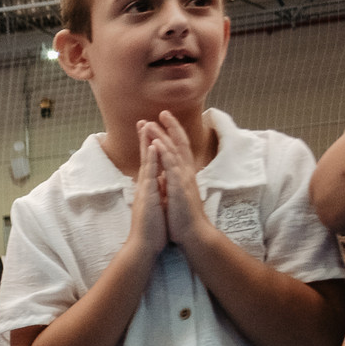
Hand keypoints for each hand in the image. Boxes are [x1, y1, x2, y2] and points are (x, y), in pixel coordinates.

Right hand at [125, 125, 170, 259]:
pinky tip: (153, 146)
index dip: (149, 147)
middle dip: (145, 139)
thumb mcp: (155, 207)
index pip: (149, 163)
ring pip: (147, 161)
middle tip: (143, 121)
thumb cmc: (151, 230)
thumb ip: (155, 194)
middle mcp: (145, 186)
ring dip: (147, 142)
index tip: (149, 132)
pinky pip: (151, 174)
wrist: (144, 246)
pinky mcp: (148, 195)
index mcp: (149, 188)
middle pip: (146, 157)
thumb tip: (157, 186)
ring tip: (146, 125)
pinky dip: (153, 159)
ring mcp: (145, 189)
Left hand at [147, 112, 211, 249]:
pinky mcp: (178, 187)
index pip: (177, 148)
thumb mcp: (174, 195)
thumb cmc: (182, 218)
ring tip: (152, 122)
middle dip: (170, 127)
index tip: (162, 121)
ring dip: (162, 136)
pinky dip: (163, 154)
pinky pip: (170, 167)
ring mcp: (182, 179)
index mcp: (182, 174)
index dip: (171, 134)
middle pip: (178, 143)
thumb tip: (163, 176)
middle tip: (161, 112)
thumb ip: (170, 183)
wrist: (192, 233)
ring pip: (172, 151)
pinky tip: (156, 143)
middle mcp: (185, 173)